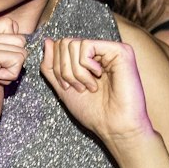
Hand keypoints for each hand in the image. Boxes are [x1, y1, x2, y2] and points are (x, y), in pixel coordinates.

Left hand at [39, 37, 153, 145]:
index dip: (57, 67)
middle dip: (64, 70)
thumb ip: (52, 66)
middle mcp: (99, 51)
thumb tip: (48, 41)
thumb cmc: (93, 111)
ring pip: (73, 44)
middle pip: (64, 43)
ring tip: (90, 86)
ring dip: (76, 71)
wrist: (114, 126)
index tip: (68, 88)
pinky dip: (85, 65)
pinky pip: (86, 46)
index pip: (59, 46)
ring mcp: (110, 50)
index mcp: (87, 59)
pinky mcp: (120, 51)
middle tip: (79, 88)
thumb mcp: (62, 88)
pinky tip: (99, 77)